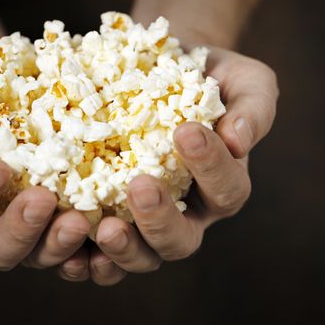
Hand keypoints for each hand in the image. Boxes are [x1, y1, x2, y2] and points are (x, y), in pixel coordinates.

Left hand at [57, 47, 277, 284]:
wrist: (156, 68)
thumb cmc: (202, 76)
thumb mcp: (242, 81)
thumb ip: (253, 107)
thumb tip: (239, 140)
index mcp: (220, 186)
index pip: (226, 190)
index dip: (211, 167)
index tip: (186, 131)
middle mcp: (185, 213)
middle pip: (181, 241)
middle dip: (161, 220)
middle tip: (141, 186)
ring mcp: (142, 220)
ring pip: (140, 256)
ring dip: (123, 248)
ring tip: (103, 228)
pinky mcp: (105, 216)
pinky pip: (98, 251)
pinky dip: (84, 257)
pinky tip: (70, 245)